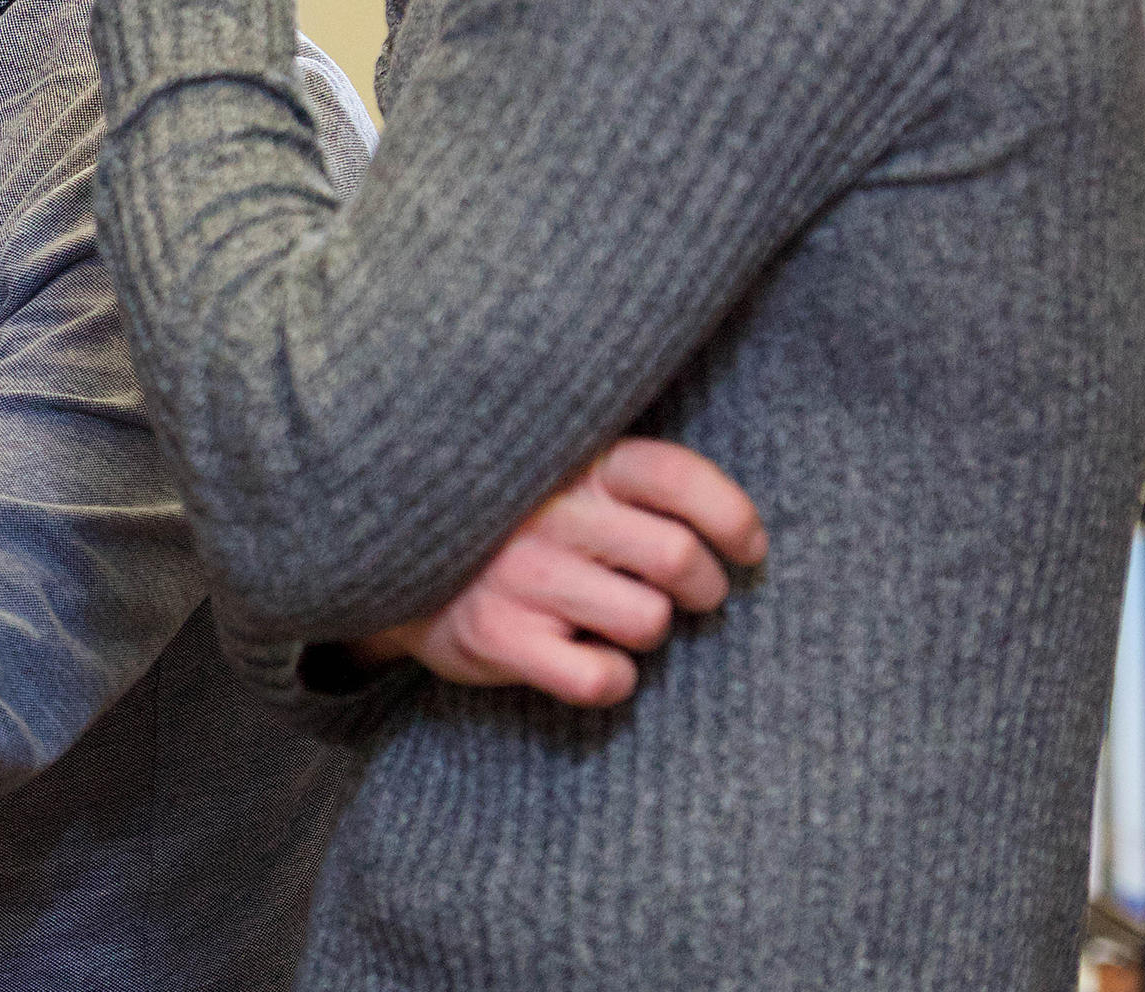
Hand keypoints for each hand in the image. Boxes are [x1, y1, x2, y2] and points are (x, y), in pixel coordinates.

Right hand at [349, 439, 768, 707]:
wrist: (396, 568)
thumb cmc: (515, 527)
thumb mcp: (566, 481)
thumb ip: (634, 487)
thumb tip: (744, 537)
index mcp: (574, 464)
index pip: (676, 477)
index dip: (733, 518)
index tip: (748, 550)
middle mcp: (548, 513)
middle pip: (677, 559)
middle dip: (704, 589)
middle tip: (692, 596)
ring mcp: (520, 575)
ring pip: (647, 622)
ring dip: (649, 632)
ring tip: (618, 620)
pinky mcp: (498, 636)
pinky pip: (602, 679)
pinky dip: (610, 679)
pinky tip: (584, 659)